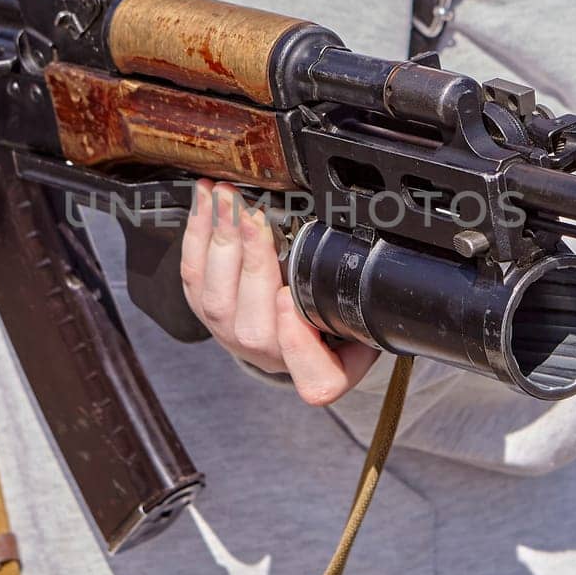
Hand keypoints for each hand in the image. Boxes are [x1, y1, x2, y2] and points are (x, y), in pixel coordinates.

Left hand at [179, 180, 378, 405]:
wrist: (293, 332)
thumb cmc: (335, 318)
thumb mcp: (363, 318)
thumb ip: (364, 303)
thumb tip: (382, 252)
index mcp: (321, 372)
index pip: (314, 377)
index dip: (299, 343)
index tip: (291, 299)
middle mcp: (272, 358)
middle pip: (253, 322)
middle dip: (251, 261)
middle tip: (253, 216)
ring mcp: (232, 338)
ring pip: (215, 297)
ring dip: (219, 240)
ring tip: (227, 197)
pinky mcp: (205, 313)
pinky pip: (192, 276)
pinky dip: (196, 235)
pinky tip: (206, 202)